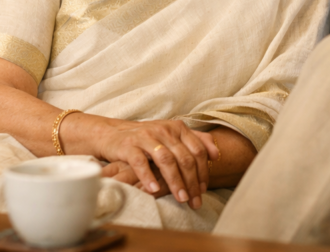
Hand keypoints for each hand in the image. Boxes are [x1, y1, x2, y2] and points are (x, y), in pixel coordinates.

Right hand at [97, 120, 219, 209]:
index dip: (203, 172)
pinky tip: (154, 190)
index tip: (203, 190)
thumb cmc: (147, 139)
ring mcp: (146, 137)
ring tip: (181, 199)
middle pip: (184, 158)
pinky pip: (140, 162)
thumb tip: (216, 154)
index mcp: (178, 128)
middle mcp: (164, 130)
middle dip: (192, 182)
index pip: (198, 150)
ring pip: (166, 160)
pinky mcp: (129, 145)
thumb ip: (195, 141)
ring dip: (175, 182)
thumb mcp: (172, 136)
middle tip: (195, 201)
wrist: (113, 133)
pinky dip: (148, 177)